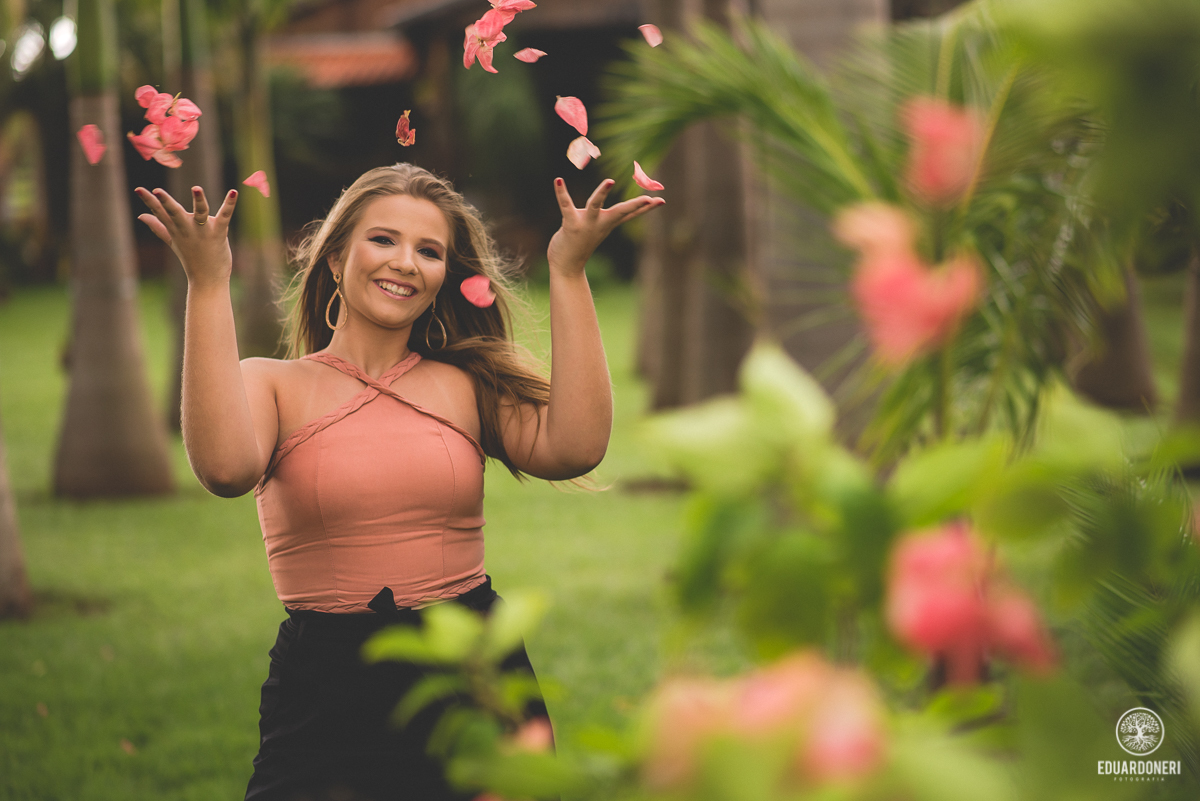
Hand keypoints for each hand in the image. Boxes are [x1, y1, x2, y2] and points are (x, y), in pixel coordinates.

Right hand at [135, 186, 237, 287]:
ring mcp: (203, 231)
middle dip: (166, 201)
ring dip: (198, 200)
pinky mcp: (219, 233)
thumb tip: (141, 216)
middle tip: (157, 191)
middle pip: (174, 212)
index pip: (160, 213)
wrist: (207, 280)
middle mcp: (187, 229)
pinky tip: (234, 192)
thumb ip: (158, 227)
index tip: (138, 189)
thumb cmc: (191, 258)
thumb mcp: (172, 240)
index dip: (149, 201)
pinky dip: (229, 204)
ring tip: (196, 188)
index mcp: (175, 229)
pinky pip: (224, 216)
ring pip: (200, 212)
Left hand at [548, 178, 664, 276]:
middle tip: (650, 198)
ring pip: (595, 205)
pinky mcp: (570, 224)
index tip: (662, 200)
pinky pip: (566, 206)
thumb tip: (603, 207)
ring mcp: (585, 224)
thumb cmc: (579, 245)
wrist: (566, 267)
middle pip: (621, 212)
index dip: (646, 207)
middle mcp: (600, 223)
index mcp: (607, 223)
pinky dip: (561, 192)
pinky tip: (558, 180)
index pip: (630, 214)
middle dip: (636, 205)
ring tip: (610, 181)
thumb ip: (600, 217)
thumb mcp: (595, 229)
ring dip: (602, 193)